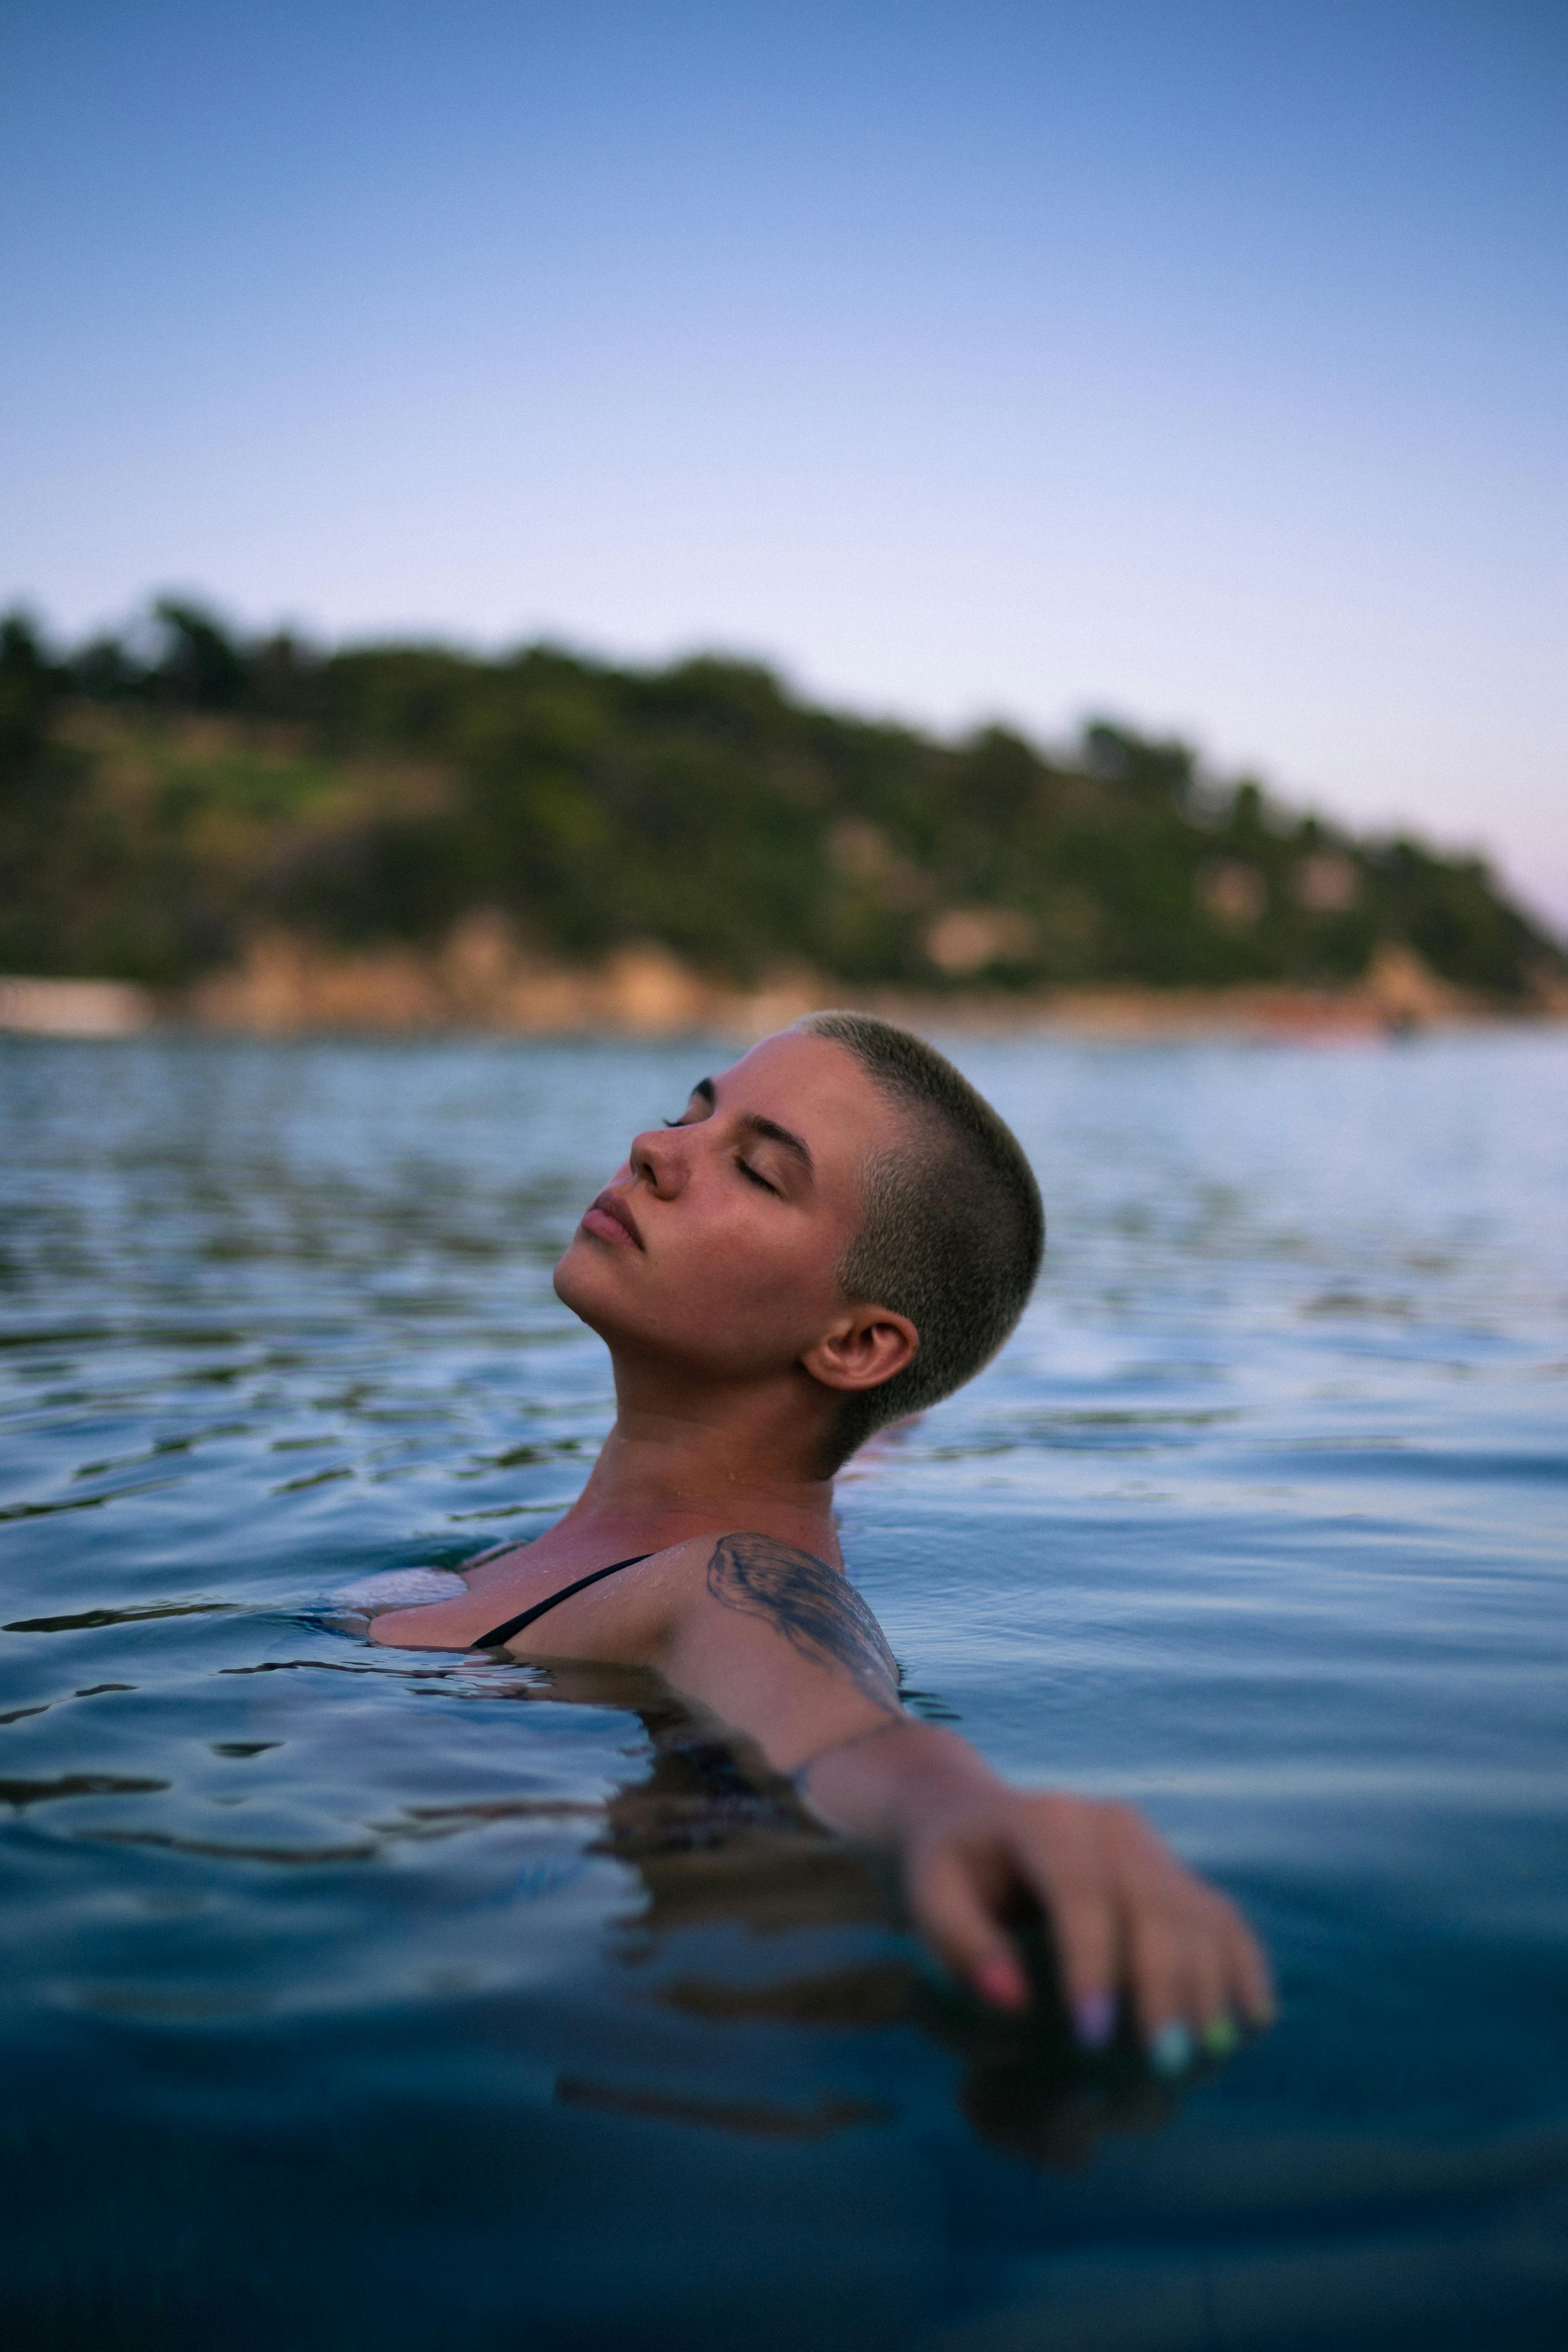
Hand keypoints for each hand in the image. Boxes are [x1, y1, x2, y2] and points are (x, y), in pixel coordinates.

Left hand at [900, 1783, 1273, 2068]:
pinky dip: (1243, 1966)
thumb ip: (963, 1946)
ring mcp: (1152, 1846)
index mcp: (1047, 1820)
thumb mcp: (930, 1898)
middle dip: (1162, 1987)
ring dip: (1206, 1989)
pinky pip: (1223, 1918)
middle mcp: (1111, 1824)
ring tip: (1198, 2061)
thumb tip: (1014, 2002)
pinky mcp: (1177, 1874)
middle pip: (1154, 1903)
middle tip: (1161, 2065)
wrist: (976, 1822)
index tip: (1090, 2038)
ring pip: (1198, 1913)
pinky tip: (1249, 2022)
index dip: (1092, 1964)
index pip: (1081, 1890)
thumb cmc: (950, 1871)